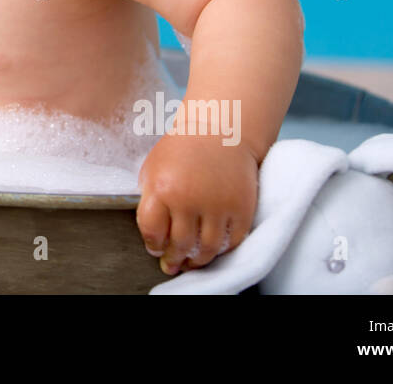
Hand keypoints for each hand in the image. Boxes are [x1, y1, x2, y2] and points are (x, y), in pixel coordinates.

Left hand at [135, 131, 258, 275]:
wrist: (221, 129)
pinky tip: (214, 247)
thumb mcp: (153, 167)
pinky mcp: (242, 208)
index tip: (155, 248)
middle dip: (174, 259)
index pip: (152, 232)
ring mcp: (218, 206)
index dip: (153, 245)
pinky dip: (223, 250)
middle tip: (172, 264)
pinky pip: (233, 242)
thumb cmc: (183, 147)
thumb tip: (152, 233)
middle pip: (180, 245)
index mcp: (162, 189)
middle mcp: (189, 200)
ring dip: (198, 260)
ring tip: (192, 261)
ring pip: (207, 249)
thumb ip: (150, 199)